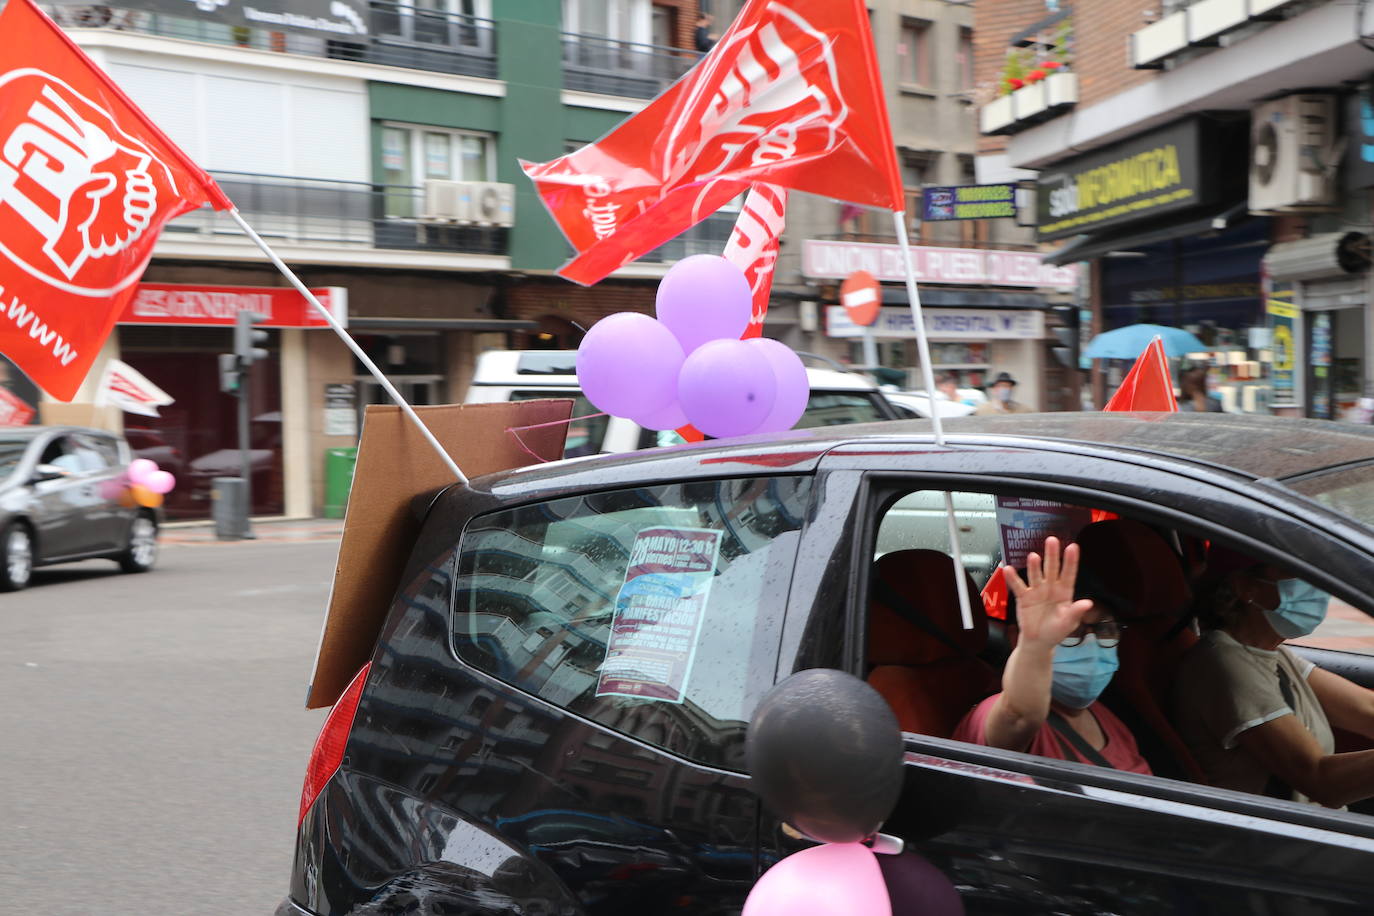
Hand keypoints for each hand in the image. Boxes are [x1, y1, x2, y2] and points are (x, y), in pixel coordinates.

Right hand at [1005, 536, 1093, 650]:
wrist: (1038, 642)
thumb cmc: (1055, 631)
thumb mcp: (1068, 623)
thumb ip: (1076, 612)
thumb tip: (1088, 603)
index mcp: (1064, 593)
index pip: (1069, 574)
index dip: (1071, 561)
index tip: (1073, 547)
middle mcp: (1050, 588)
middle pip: (1051, 569)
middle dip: (1052, 555)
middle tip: (1052, 540)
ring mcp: (1036, 591)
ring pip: (1036, 575)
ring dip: (1034, 566)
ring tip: (1033, 556)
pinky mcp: (1023, 597)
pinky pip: (1018, 586)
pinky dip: (1012, 578)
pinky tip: (1008, 569)